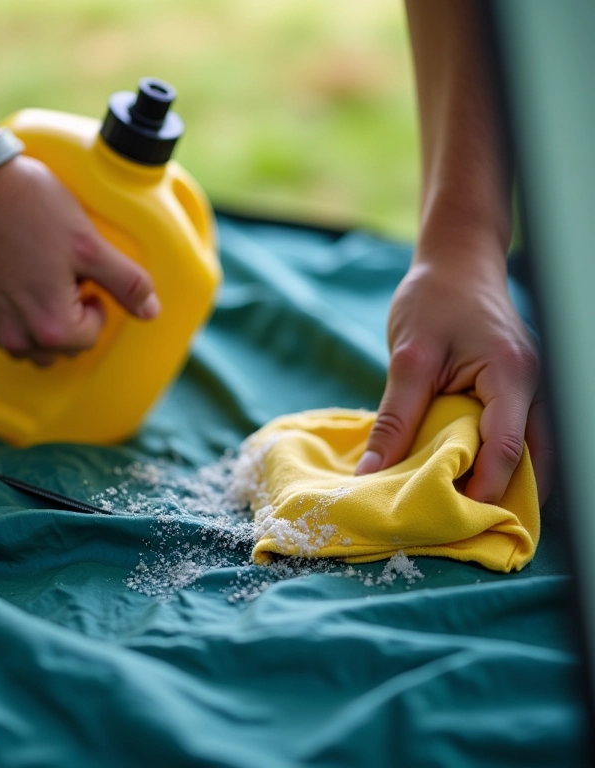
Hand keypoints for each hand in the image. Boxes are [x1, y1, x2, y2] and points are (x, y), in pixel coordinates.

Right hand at [0, 155, 159, 366]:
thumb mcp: (89, 244)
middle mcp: (18, 335)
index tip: (85, 276)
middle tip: (65, 275)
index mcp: (51, 326)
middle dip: (72, 317)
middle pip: (63, 348)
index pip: (91, 337)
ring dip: (46, 325)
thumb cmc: (26, 209)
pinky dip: (20, 317)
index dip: (96, 303)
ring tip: (45, 280)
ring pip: (34, 347)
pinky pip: (6, 332)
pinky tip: (19, 280)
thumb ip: (126, 282)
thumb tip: (150, 310)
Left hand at [355, 243, 552, 504]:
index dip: (484, 490)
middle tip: (463, 529)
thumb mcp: (408, 358)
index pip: (508, 448)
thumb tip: (372, 473)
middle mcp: (535, 385)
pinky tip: (466, 477)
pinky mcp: (518, 390)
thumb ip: (395, 418)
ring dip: (502, 482)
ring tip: (462, 511)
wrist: (456, 262)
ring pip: (530, 452)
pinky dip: (496, 461)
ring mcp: (532, 388)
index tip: (453, 521)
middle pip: (532, 459)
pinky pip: (516, 435)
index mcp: (512, 375)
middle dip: (503, 496)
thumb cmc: (433, 299)